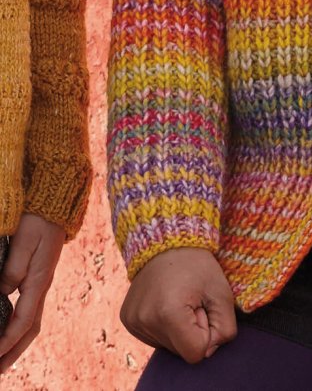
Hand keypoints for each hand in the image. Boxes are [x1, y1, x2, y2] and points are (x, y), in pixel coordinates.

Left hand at [0, 213, 65, 374]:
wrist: (57, 202)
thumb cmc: (39, 219)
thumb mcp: (24, 241)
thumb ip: (13, 268)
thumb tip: (3, 293)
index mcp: (38, 280)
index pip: (22, 321)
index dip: (6, 342)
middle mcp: (41, 285)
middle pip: (30, 328)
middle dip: (14, 352)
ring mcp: (41, 281)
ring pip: (31, 321)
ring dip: (17, 343)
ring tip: (3, 359)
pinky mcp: (39, 275)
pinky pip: (30, 309)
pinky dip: (20, 326)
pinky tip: (11, 327)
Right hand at [120, 247, 236, 363]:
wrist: (167, 240)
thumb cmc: (198, 265)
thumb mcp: (222, 292)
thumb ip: (225, 328)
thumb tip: (209, 350)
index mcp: (168, 314)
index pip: (195, 353)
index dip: (206, 332)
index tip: (202, 307)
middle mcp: (145, 320)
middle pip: (180, 350)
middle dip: (191, 329)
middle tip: (191, 299)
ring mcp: (133, 320)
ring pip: (167, 345)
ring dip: (178, 327)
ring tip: (178, 298)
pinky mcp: (127, 319)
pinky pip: (153, 337)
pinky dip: (163, 325)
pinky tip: (165, 301)